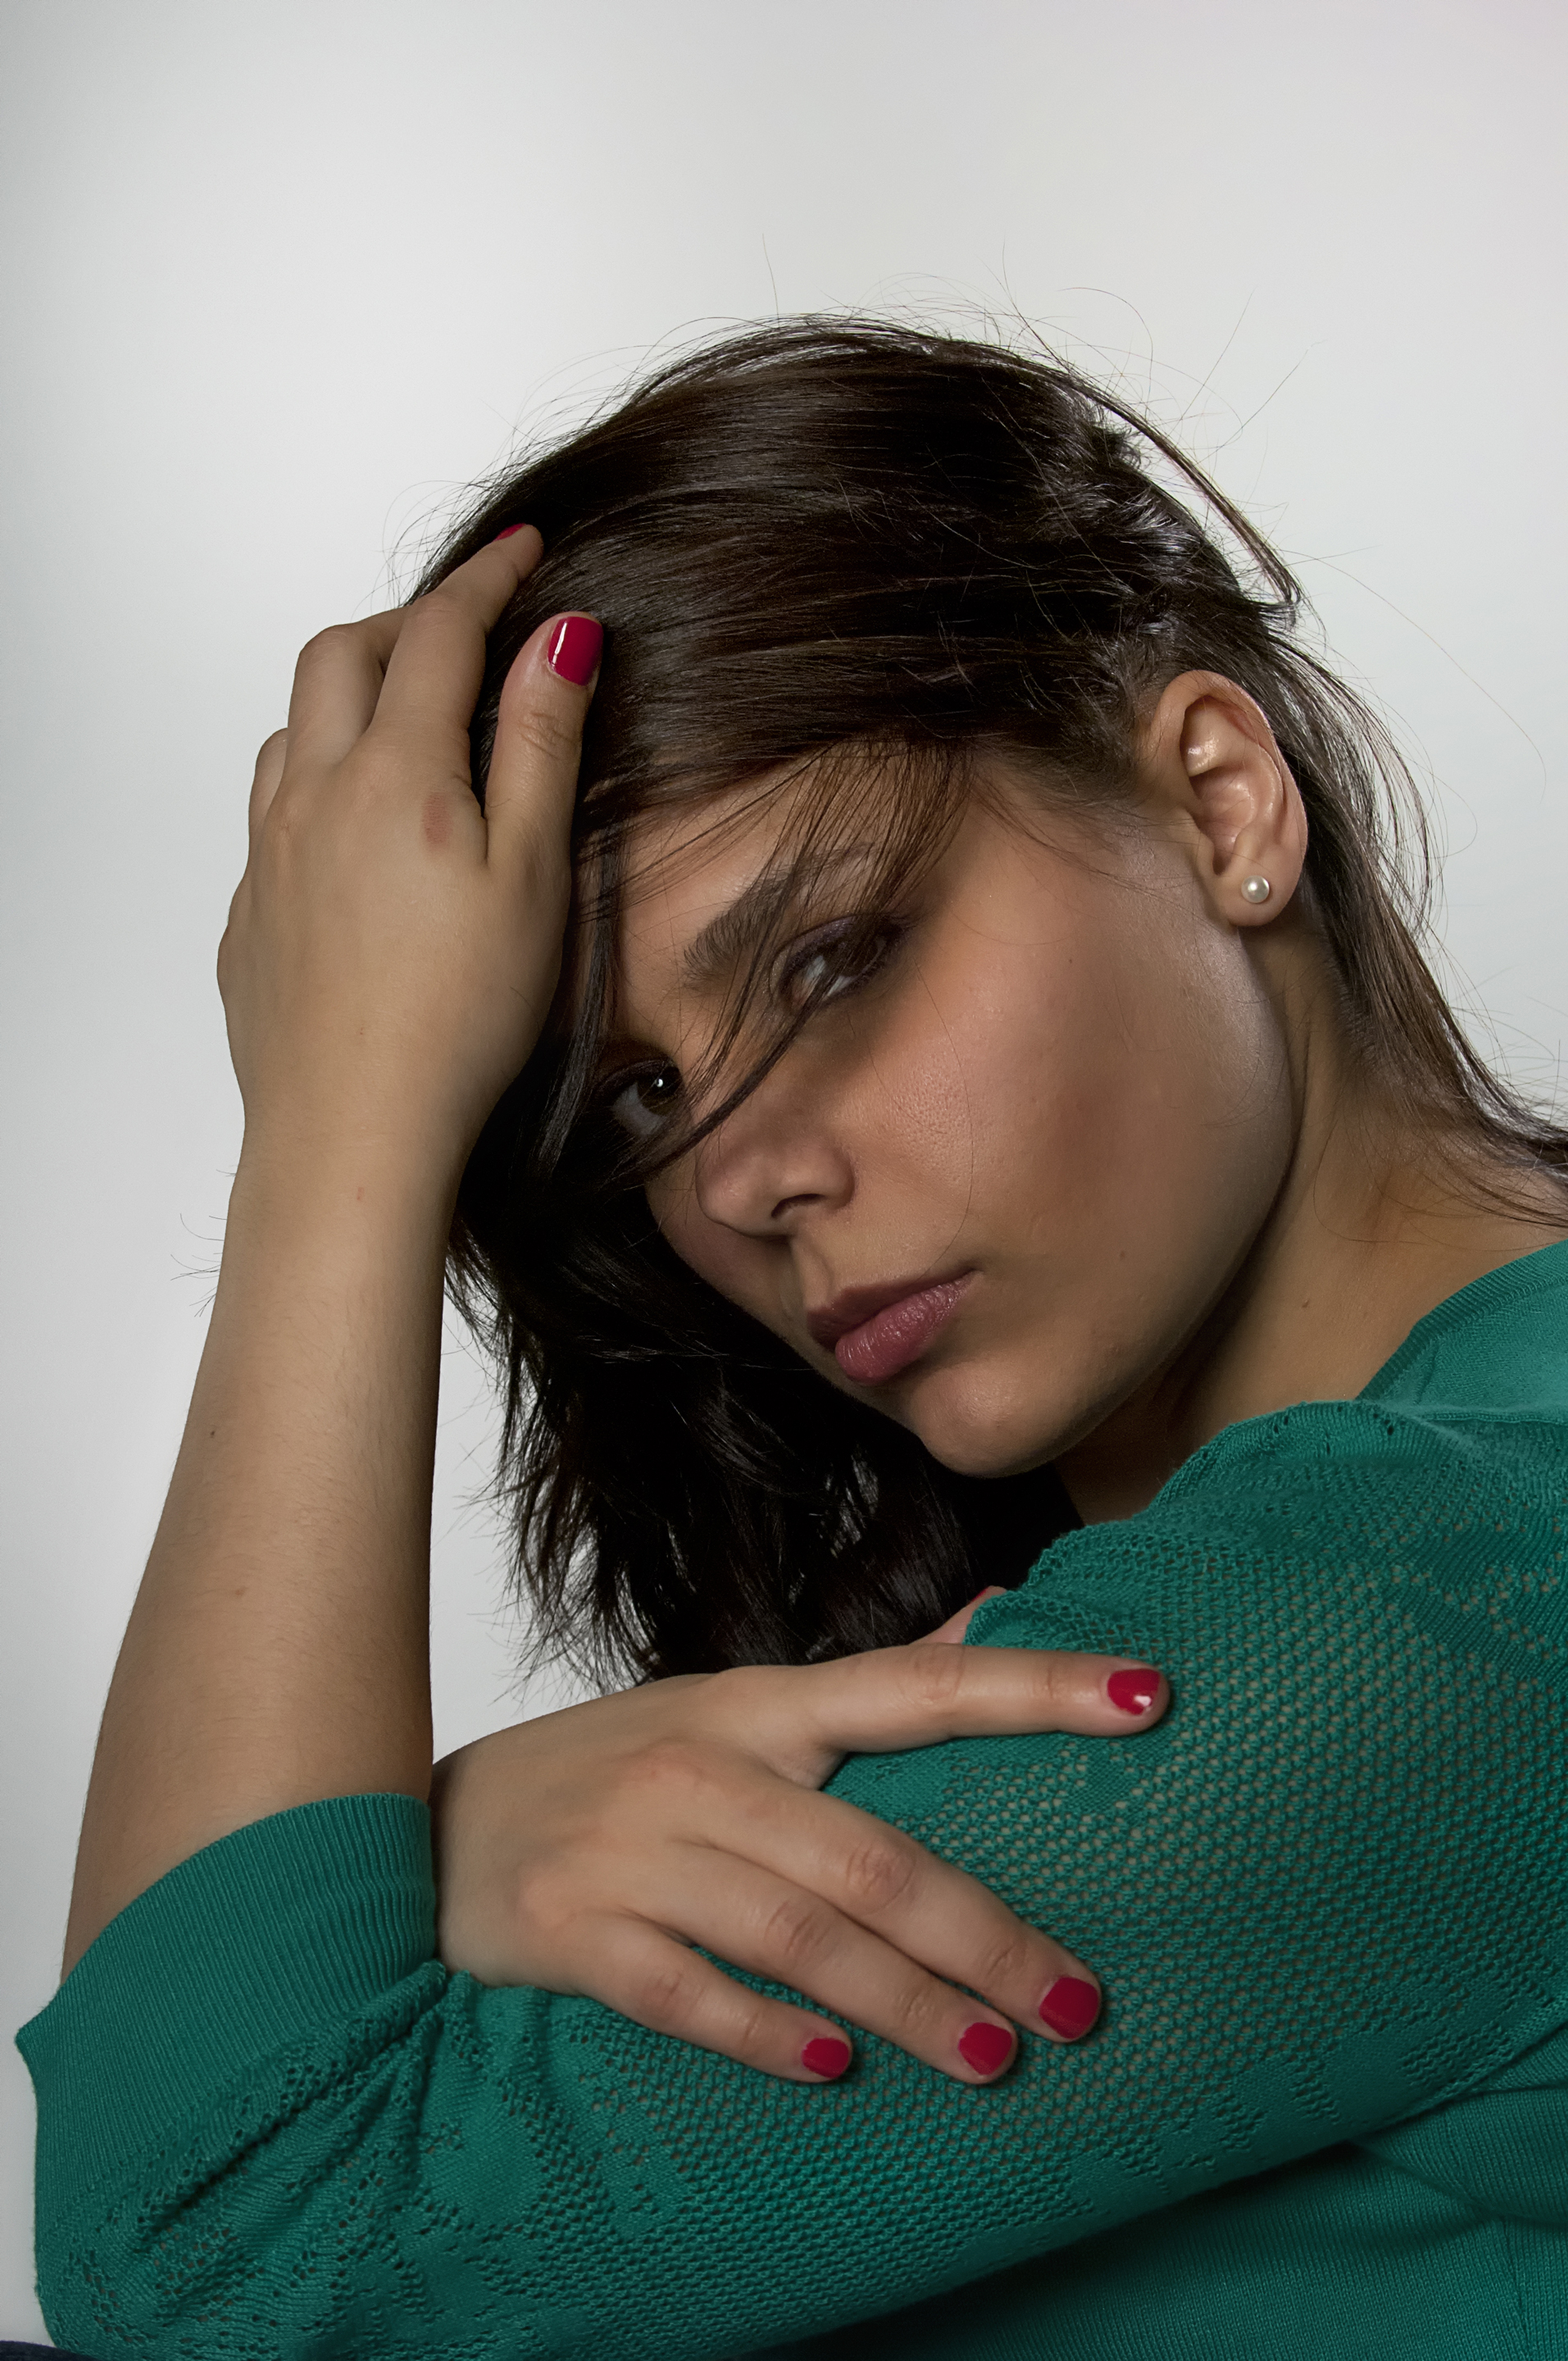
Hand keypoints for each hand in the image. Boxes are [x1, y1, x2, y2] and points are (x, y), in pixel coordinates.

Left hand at [218, 526, 592, 1186]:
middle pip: (343, 652)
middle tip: (467, 632)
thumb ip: (541, 743)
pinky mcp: (250, 914)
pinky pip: (271, 809)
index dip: (489, 582)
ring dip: (348, 694)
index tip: (526, 553)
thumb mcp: (533, 872)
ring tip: (408, 721)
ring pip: (293, 726)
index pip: (442, 634)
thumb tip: (560, 637)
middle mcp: (314, 794)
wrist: (354, 1133)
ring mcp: (268, 853)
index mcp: (395, 773)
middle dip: (407, 621)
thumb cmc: (457, 1020)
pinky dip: (317, 778)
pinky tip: (357, 828)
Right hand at [431, 1606, 1167, 2083]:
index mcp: (757, 1706)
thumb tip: (1003, 1606)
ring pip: (797, 1931)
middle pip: (874, 1852)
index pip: (920, 1686)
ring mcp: (633, 1848)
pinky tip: (834, 2074)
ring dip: (906, 2005)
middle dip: (989, 1934)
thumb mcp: (734, 1710)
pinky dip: (764, 2034)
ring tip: (995, 2061)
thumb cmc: (615, 1773)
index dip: (1036, 1687)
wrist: (429, 1830)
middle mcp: (703, 1764)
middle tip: (1083, 2003)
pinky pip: (684, 1991)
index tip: (1151, 1695)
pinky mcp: (570, 1931)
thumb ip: (872, 1686)